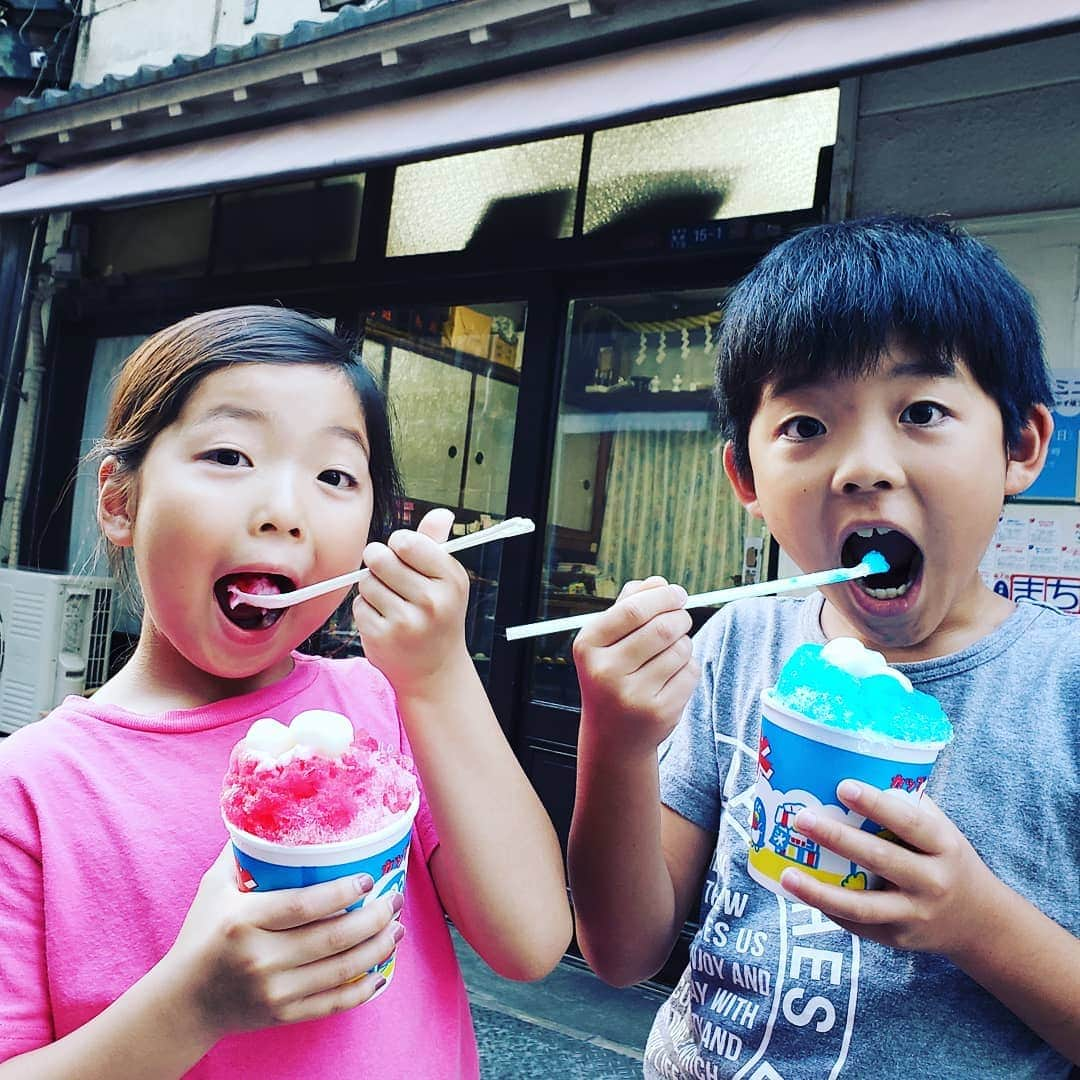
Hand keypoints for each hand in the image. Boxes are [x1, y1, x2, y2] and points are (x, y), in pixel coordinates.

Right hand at [166, 845, 404, 1037]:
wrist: (183, 1002)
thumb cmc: (201, 935)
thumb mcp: (214, 888)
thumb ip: (243, 853)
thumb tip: (272, 812)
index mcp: (244, 920)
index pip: (304, 905)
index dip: (343, 892)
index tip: (369, 878)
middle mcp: (261, 958)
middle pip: (333, 937)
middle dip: (375, 917)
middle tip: (395, 898)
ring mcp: (274, 992)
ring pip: (341, 970)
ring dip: (378, 948)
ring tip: (397, 928)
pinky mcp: (283, 1016)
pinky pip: (334, 1004)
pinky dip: (364, 989)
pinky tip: (382, 970)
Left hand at [352, 507, 470, 694]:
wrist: (434, 669)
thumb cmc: (438, 615)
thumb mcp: (446, 580)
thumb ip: (436, 545)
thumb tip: (442, 513)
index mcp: (451, 580)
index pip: (408, 542)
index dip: (398, 544)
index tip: (403, 554)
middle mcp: (432, 601)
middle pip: (380, 557)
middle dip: (378, 561)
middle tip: (388, 574)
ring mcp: (406, 622)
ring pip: (366, 581)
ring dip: (372, 588)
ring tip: (391, 602)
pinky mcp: (382, 637)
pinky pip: (359, 606)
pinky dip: (367, 610)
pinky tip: (385, 621)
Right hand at [572, 577, 699, 755]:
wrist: (612, 735)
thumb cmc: (611, 676)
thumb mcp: (607, 640)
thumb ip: (627, 605)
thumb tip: (657, 581)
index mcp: (588, 646)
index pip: (632, 609)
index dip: (662, 596)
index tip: (677, 593)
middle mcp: (606, 672)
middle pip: (661, 627)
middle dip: (680, 616)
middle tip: (682, 616)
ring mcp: (633, 695)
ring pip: (680, 649)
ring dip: (684, 642)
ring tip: (671, 650)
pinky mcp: (659, 712)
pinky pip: (689, 672)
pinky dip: (688, 665)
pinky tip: (672, 674)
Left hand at [780, 780, 996, 956]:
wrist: (980, 923)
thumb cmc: (946, 859)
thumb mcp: (940, 831)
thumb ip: (906, 806)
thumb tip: (852, 767)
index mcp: (943, 846)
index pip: (909, 821)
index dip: (875, 804)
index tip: (843, 786)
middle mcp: (931, 881)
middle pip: (880, 858)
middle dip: (838, 838)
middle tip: (802, 817)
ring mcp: (914, 914)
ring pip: (862, 906)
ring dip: (821, 891)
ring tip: (788, 874)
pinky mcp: (896, 938)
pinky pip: (856, 924)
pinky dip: (827, 907)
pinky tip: (799, 891)